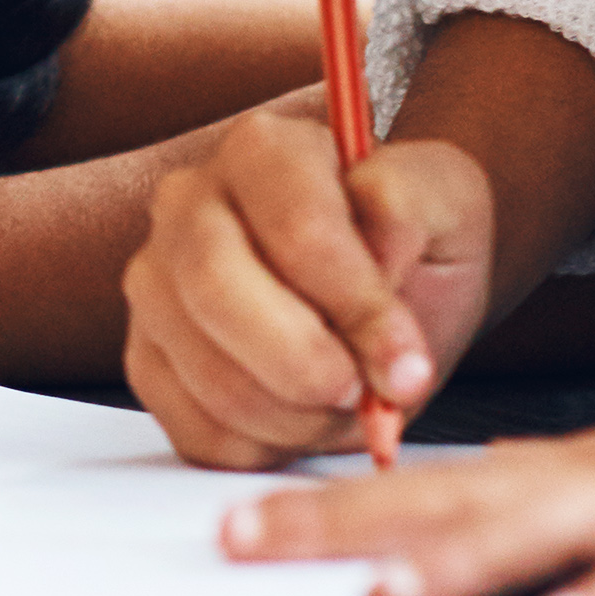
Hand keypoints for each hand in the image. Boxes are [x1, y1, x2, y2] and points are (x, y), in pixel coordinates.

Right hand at [121, 101, 487, 469]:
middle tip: (365, 394)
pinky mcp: (147, 357)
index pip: (296, 228)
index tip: (408, 362)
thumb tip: (377, 247)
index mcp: (262, 149)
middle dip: (306, 365)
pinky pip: (194, 427)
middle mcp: (186, 204)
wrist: (389, 287)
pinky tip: (304, 418)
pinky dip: (264, 446)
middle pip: (217, 291)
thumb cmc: (414, 241)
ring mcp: (155, 284)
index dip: (356, 306)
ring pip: (206, 372)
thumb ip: (411, 207)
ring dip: (295, 415)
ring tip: (347, 404)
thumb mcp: (448, 204)